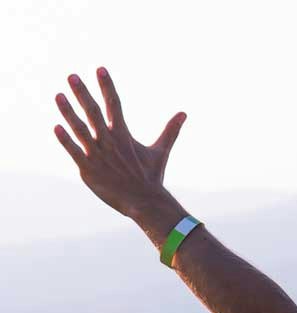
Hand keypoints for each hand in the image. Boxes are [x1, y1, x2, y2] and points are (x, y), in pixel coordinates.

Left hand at [54, 68, 185, 219]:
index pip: (114, 105)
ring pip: (80, 130)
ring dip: (69, 112)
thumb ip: (170, 131)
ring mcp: (98, 156)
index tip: (100, 69)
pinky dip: (66, 140)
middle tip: (72, 76)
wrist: (146, 204)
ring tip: (58, 95)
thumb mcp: (160, 151)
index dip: (107, 86)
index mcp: (124, 135)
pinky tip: (57, 128)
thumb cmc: (151, 177)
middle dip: (83, 94)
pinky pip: (75, 152)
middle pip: (93, 113)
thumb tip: (184, 114)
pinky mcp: (89, 170)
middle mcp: (109, 142)